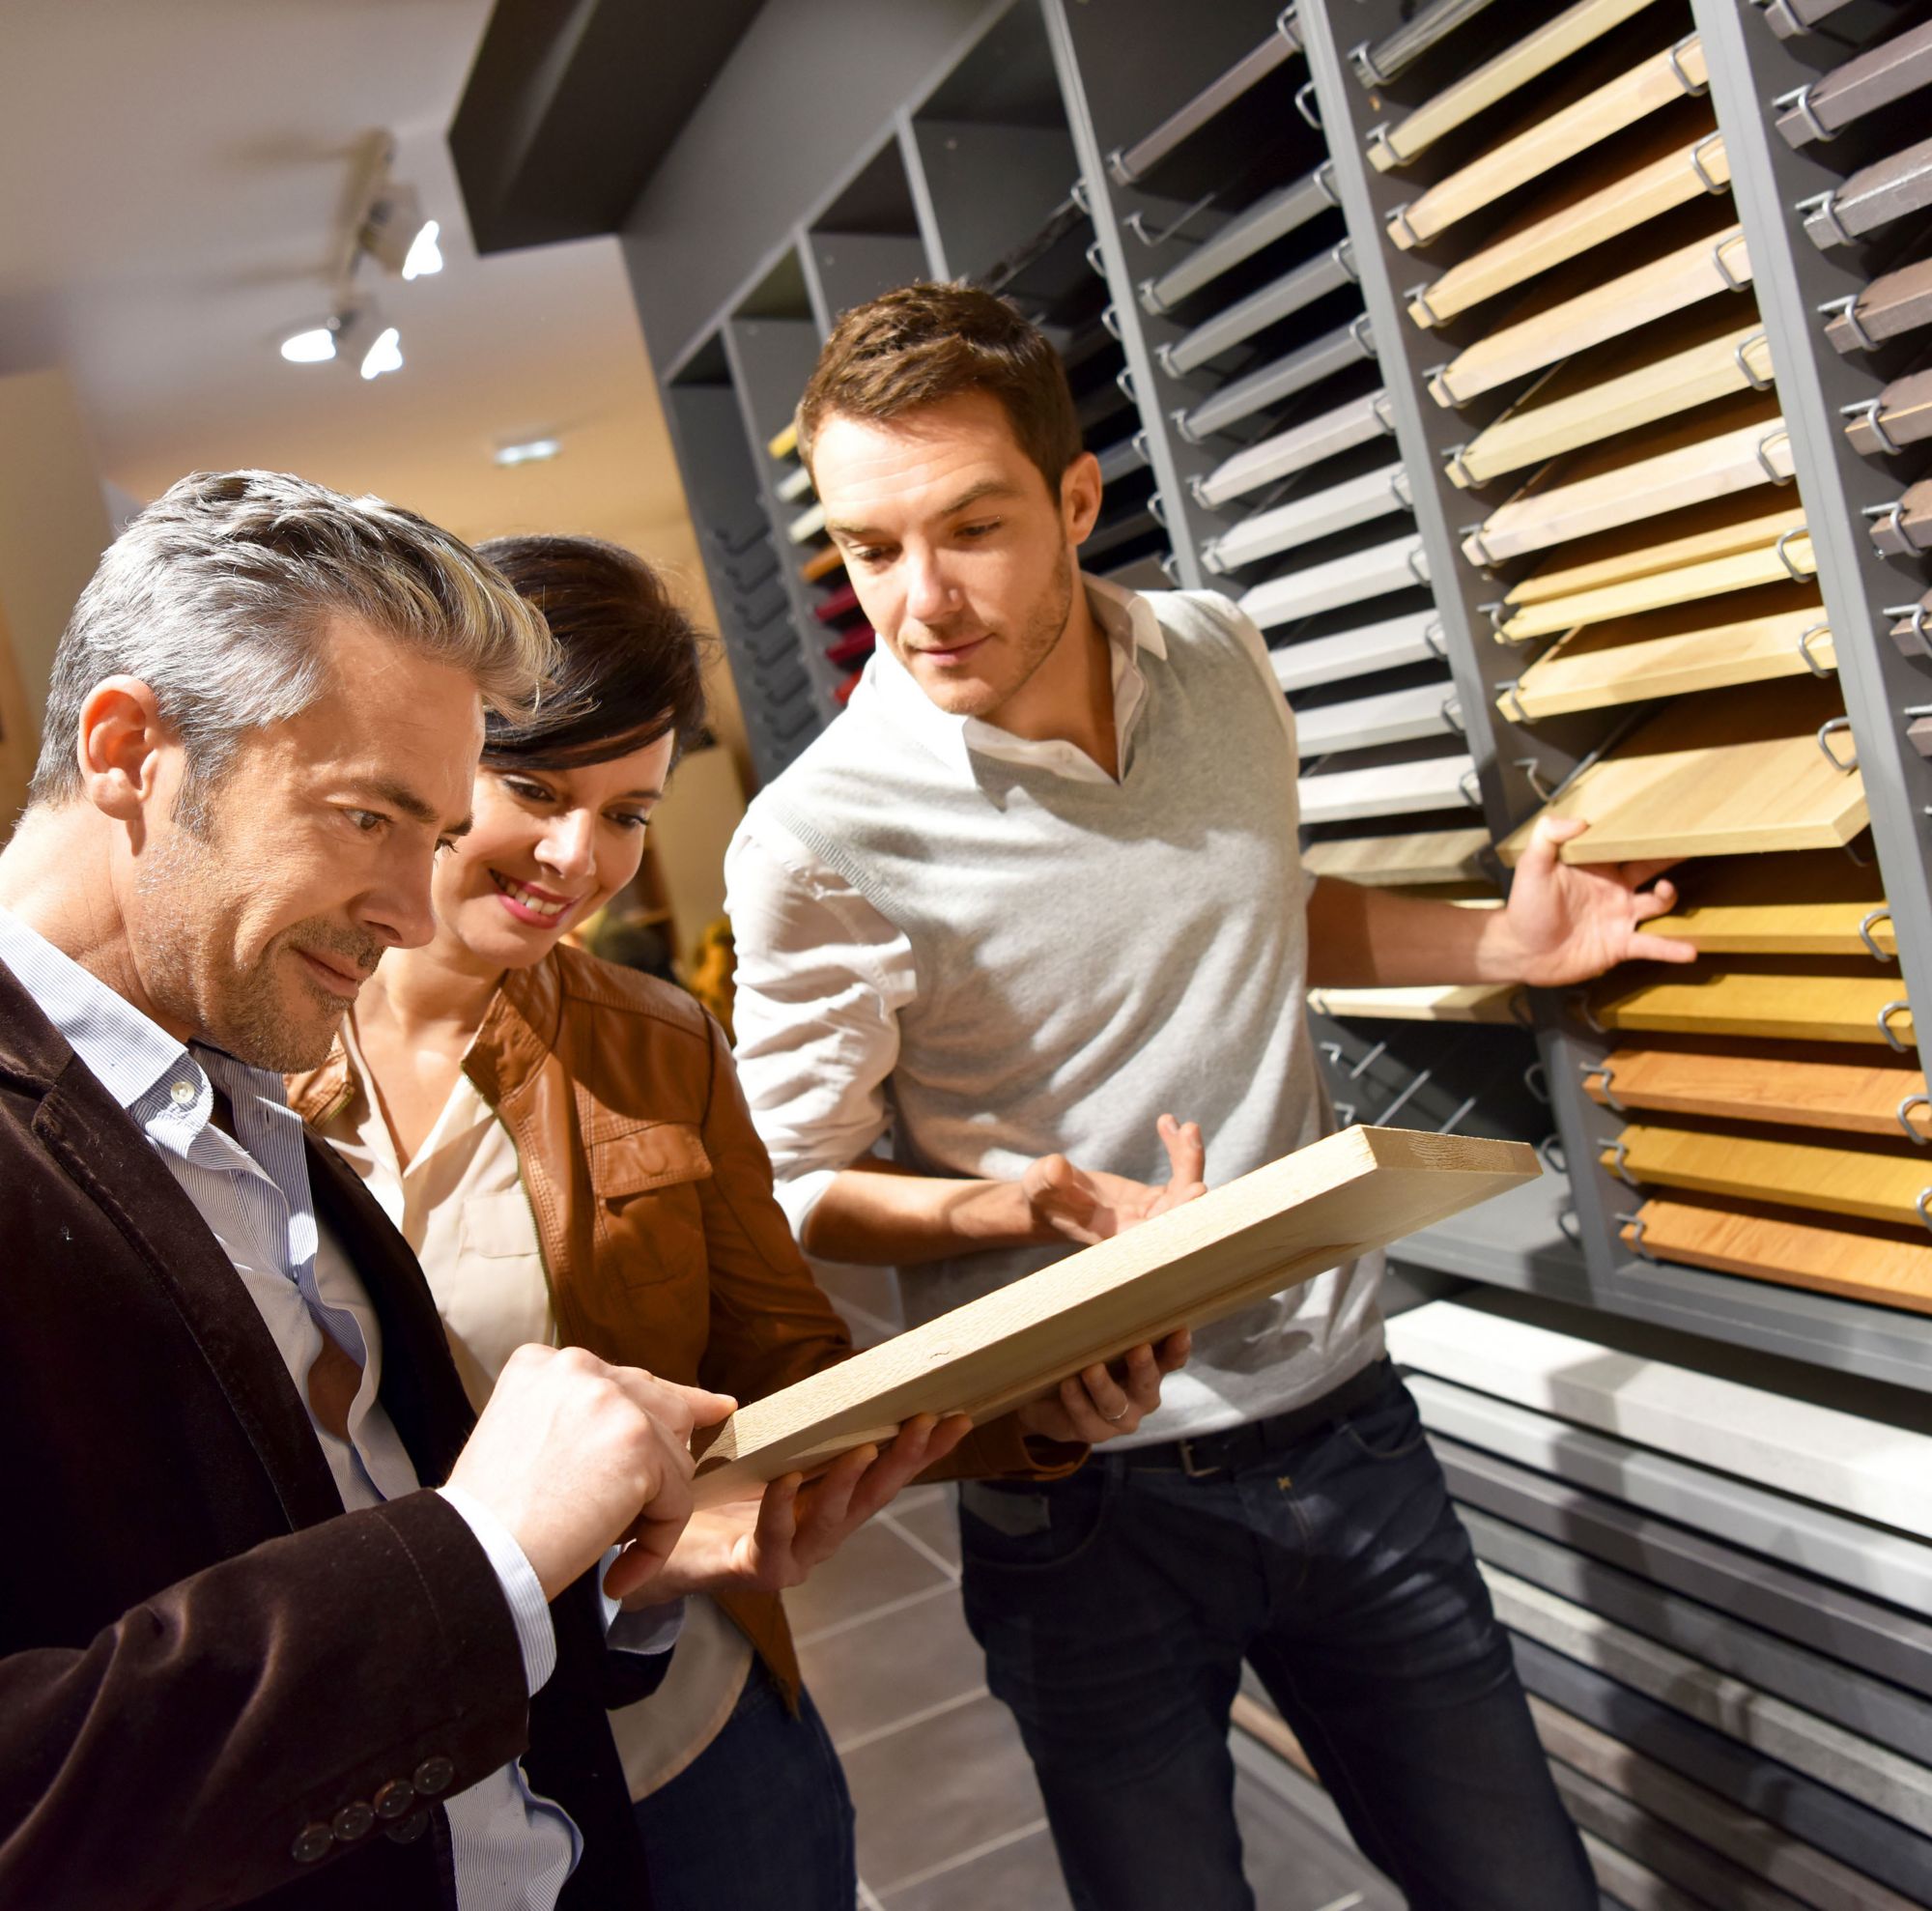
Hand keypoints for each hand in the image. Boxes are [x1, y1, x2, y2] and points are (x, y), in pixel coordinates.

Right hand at [446, 1343, 735, 1602]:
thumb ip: (571, 1421)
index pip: (620, 1380)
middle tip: (684, 1474)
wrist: (471, 1554)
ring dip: (653, 1509)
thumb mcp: (518, 1439)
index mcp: (543, 1364)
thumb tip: (637, 1430)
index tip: (706, 1409)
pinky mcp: (639, 1443)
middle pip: (660, 1401)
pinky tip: (620, 1572)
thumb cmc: (487, 1520)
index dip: (653, 1408)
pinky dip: (657, 1544)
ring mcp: (612, 1401)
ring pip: (673, 1456)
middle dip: (673, 1444)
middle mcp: (579, 1367)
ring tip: (613, 1551)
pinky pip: (676, 1500)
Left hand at [639, 1412, 972, 1600]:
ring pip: (833, 1519)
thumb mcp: (757, 1454)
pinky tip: (788, 1481)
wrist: (654, 1550)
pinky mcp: (754, 1572)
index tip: (958, 1415)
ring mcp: (792, 1556)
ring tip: (866, 1446)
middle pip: (874, 1495)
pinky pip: (774, 1541)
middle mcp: (819, 1532)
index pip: (883, 1471)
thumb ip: (788, 1430)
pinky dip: (782, 1509)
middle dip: (905, 1459)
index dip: (921, 1448)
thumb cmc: (708, 1498)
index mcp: (826, 1502)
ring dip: (851, 1482)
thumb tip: (816, 1391)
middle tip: (931, 1421)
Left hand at [1017, 1328, 1191, 1443]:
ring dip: (1103, 1386)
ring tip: (1091, 1369)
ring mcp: (1119, 1418)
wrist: (1052, 1401)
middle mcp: (1141, 1397)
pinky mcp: (1092, 1432)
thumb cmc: (1083, 1358)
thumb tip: (1104, 1276)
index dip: (1178, 1349)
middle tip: (1138, 1349)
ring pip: (1114, 1404)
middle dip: (1143, 1367)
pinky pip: (1085, 1417)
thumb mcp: (1099, 1340)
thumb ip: (1108, 1320)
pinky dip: (1076, 1399)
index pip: (1172, 1360)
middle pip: (1147, 1384)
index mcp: (1150, 1369)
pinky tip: (1067, 1383)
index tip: (1179, 1331)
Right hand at [1021, 1113, 1206, 1246]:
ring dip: (1190, 1158)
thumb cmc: (1042, 1198)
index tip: (1197, 1189)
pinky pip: (1179, 1177)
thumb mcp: (1040, 1186)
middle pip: (1179, 1208)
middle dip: (1190, 1173)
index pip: (1155, 1231)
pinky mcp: (1154, 1200)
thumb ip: (1048, 1179)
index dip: (1179, 1213)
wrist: (1049, 1203)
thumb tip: (1057, 1167)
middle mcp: (1139, 1231)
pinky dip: (1178, 1150)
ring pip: (1184, 1191)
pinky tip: (1168, 1122)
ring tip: (1187, 1126)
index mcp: (1114, 1237)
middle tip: (1190, 1135)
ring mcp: (1151, 1216)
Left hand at [1498, 816, 1696, 986]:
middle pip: (1650, 866)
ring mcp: (1620, 916)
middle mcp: (1614, 888)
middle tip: (1694, 840)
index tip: (1667, 816)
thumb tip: (1579, 821)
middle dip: (1671, 854)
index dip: (1644, 831)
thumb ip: (1548, 838)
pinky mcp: (1620, 944)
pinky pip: (1650, 945)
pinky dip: (1670, 948)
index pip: (1626, 844)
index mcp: (1596, 867)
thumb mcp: (1532, 867)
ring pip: (1656, 903)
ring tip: (1666, 891)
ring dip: (1667, 897)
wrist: (1520, 952)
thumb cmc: (1524, 908)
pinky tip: (1689, 952)